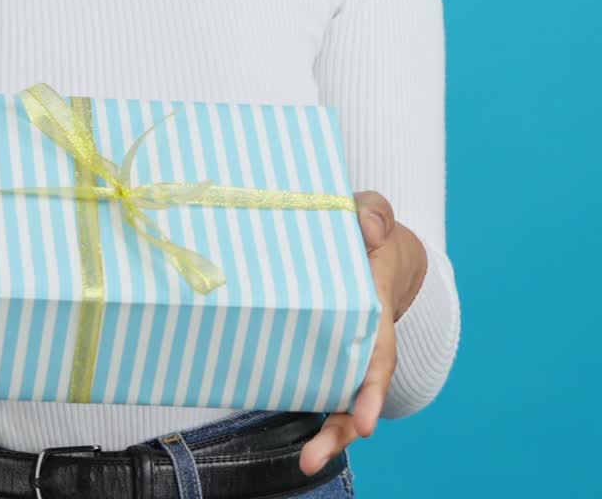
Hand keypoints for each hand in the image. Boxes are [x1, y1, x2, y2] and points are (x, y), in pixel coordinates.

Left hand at [298, 191, 427, 476]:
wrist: (373, 245)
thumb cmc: (370, 232)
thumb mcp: (376, 212)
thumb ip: (374, 211)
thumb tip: (368, 227)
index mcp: (376, 307)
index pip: (379, 353)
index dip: (372, 388)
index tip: (367, 420)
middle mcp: (365, 340)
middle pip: (360, 392)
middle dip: (344, 427)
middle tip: (316, 457)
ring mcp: (344, 353)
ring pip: (342, 401)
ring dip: (329, 434)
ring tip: (307, 463)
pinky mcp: (321, 355)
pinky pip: (319, 386)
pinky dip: (312, 412)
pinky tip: (294, 440)